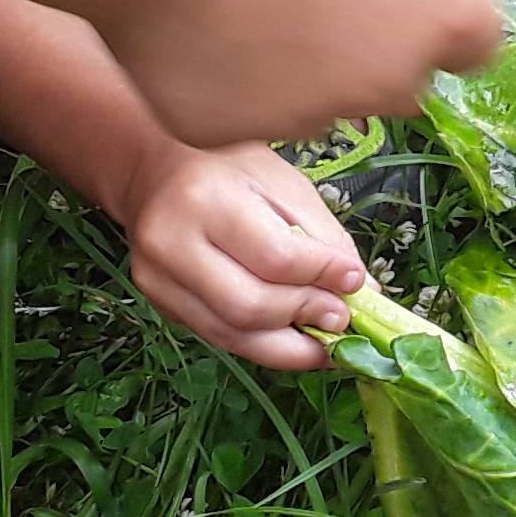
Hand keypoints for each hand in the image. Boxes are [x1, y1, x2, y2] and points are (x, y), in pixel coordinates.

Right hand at [97, 0, 515, 146]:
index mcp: (452, 18)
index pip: (474, 38)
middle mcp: (393, 84)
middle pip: (404, 78)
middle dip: (378, 41)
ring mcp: (309, 115)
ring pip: (322, 99)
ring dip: (304, 63)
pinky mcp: (227, 130)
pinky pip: (239, 109)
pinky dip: (227, 77)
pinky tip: (197, 13)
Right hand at [121, 142, 366, 372]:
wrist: (153, 175)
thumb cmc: (228, 171)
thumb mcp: (284, 184)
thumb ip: (324, 237)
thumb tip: (362, 288)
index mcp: (206, 200)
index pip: (275, 257)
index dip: (323, 276)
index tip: (356, 280)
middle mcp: (171, 244)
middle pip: (250, 306)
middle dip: (306, 316)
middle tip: (343, 317)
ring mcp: (158, 280)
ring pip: (232, 334)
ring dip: (289, 346)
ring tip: (327, 338)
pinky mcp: (159, 304)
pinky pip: (219, 336)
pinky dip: (264, 344)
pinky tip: (294, 337)